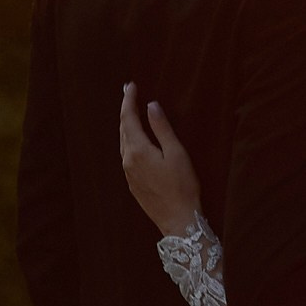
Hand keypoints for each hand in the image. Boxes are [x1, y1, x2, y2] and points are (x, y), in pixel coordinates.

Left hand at [118, 84, 202, 235]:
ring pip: (123, 142)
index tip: (131, 85)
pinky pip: (126, 155)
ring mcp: (128, 173)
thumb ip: (162, 128)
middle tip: (129, 93)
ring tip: (131, 112)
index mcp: (138, 150)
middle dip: (125, 109)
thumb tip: (151, 106)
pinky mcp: (132, 183)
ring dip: (126, 125)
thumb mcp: (177, 153)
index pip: (128, 118)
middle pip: (123, 129)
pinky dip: (129, 140)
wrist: (177, 219)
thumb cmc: (183, 186)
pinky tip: (136, 139)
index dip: (129, 100)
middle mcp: (128, 160)